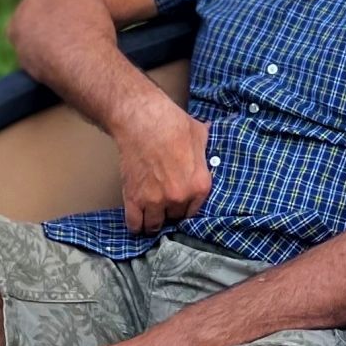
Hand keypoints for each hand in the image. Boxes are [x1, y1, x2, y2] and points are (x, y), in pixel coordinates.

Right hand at [115, 97, 211, 234]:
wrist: (143, 121)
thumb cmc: (173, 124)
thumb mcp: (200, 136)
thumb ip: (205, 150)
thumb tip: (210, 145)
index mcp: (200, 185)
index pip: (194, 211)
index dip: (185, 207)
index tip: (179, 206)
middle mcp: (180, 197)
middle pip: (174, 217)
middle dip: (169, 212)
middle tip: (163, 204)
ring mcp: (156, 201)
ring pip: (154, 224)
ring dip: (152, 221)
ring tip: (149, 215)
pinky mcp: (134, 199)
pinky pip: (135, 223)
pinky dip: (135, 225)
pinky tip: (136, 222)